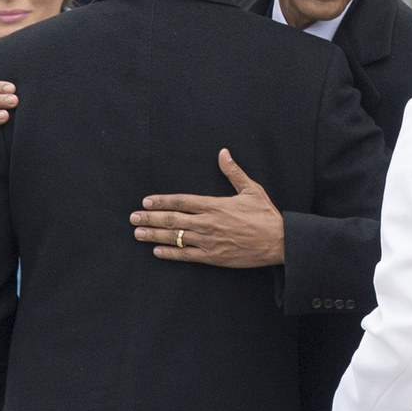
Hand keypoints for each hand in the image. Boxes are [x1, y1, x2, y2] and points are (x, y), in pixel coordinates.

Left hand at [130, 149, 284, 267]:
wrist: (278, 241)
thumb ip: (233, 172)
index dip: (162, 201)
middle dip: (151, 218)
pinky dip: (171, 253)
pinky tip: (157, 251)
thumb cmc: (265, 215)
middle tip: (133, 218)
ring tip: (138, 233)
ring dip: (155, 235)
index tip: (146, 201)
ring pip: (176, 237)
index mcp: (215, 204)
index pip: (181, 201)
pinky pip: (187, 256)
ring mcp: (209, 241)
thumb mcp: (251, 189)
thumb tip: (223, 153)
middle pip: (173, 219)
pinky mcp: (213, 257)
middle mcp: (208, 223)